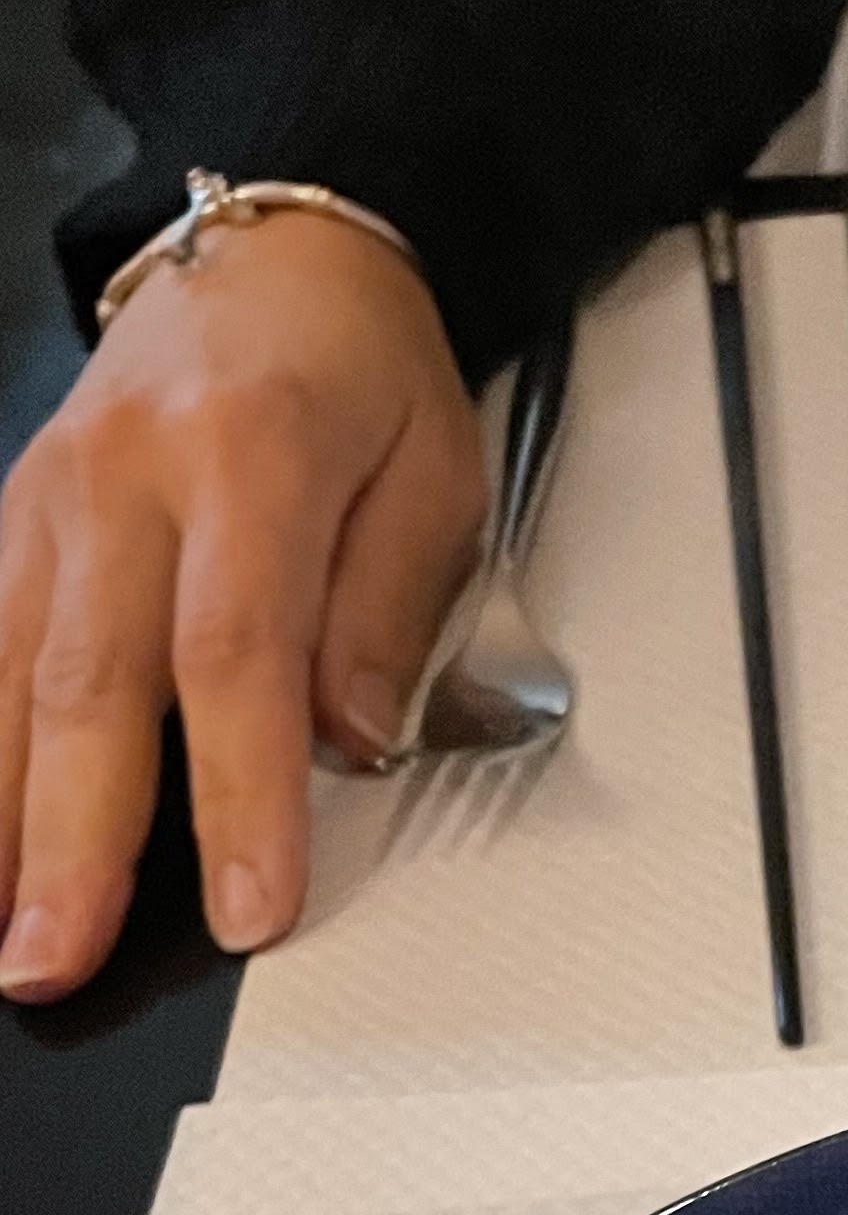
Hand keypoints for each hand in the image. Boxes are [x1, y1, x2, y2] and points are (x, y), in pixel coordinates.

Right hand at [0, 215, 485, 1001]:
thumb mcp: (438, 470)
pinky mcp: (16, 520)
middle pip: (95, 684)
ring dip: (6, 821)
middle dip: (75, 841)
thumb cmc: (363, 367)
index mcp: (250, 456)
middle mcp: (127, 478)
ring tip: (8, 936)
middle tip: (57, 957)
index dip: (238, 794)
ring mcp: (51, 500)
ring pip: (15, 679)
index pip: (237, 656)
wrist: (277, 257)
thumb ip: (391, 612)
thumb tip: (354, 740)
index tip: (247, 905)